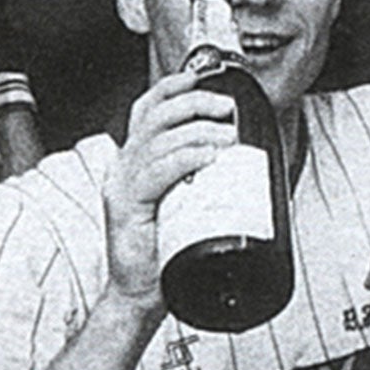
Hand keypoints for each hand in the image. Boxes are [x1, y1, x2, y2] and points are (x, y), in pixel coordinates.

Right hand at [102, 70, 238, 311]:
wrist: (143, 293)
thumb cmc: (168, 247)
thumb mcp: (189, 200)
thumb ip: (205, 176)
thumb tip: (249, 158)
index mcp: (136, 159)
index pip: (148, 109)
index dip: (172, 87)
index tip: (201, 76)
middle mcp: (124, 166)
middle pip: (156, 116)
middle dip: (195, 103)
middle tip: (226, 109)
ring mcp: (121, 184)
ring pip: (159, 140)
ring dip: (199, 131)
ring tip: (227, 138)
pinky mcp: (124, 206)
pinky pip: (156, 172)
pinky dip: (186, 159)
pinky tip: (208, 157)